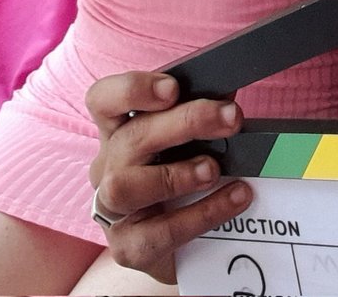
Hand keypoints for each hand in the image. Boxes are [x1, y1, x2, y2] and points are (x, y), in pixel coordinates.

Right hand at [86, 71, 252, 284]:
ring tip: (215, 169)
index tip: (173, 88)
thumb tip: (228, 93)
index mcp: (118, 131)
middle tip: (231, 118)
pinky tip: (234, 199)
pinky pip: (157, 233)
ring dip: (177, 174)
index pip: (103, 99)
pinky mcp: (128, 248)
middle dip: (185, 122)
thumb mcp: (188, 140)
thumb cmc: (182, 176)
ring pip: (125, 186)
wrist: (181, 245)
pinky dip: (201, 214)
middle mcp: (107, 167)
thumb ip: (201, 113)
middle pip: (130, 138)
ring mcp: (111, 210)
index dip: (131, 90)